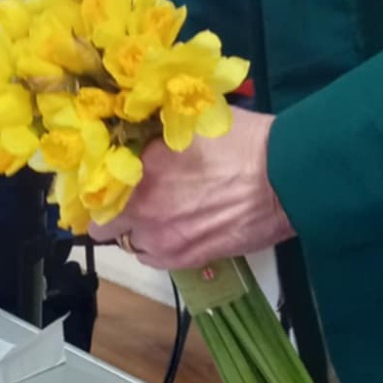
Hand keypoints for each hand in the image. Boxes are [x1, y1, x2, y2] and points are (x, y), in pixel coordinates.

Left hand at [91, 110, 294, 267]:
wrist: (285, 178)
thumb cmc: (246, 142)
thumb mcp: (193, 123)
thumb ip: (159, 135)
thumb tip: (142, 136)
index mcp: (141, 164)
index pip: (97, 181)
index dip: (100, 185)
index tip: (108, 184)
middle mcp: (141, 204)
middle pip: (101, 222)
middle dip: (112, 213)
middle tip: (131, 204)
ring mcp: (158, 235)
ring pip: (127, 242)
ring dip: (137, 232)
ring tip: (162, 219)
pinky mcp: (179, 258)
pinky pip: (150, 259)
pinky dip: (156, 249)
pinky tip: (176, 234)